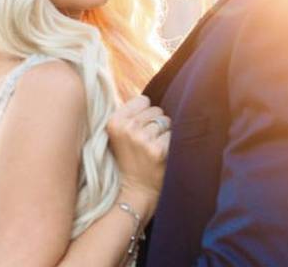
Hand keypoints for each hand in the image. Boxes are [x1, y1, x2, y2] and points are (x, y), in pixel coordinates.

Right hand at [106, 95, 170, 215]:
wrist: (134, 191)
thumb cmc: (129, 159)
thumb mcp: (119, 135)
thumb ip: (129, 114)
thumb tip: (147, 97)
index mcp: (114, 121)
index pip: (143, 100)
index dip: (145, 114)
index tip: (138, 130)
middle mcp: (127, 128)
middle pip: (156, 110)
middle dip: (155, 124)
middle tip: (145, 143)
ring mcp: (142, 139)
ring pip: (166, 122)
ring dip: (164, 134)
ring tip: (152, 149)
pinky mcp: (157, 150)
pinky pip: (173, 135)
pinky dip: (171, 144)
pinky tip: (161, 156)